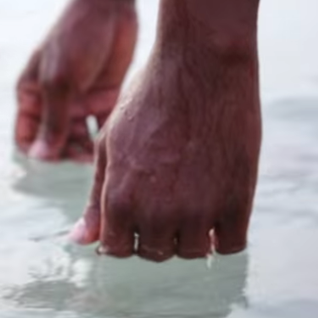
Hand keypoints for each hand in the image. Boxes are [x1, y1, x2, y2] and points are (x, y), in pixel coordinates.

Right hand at [15, 0, 136, 161]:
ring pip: (78, 139)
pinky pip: (101, 128)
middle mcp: (54, 102)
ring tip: (97, 155)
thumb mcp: (59, 82)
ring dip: (85, 150)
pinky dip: (103, 138)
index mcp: (32, 96)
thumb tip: (39, 158)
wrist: (109, 9)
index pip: (27, 136)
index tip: (54, 155)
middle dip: (65, 153)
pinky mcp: (104, 99)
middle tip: (82, 157)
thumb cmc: (75, 40)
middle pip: (55, 142)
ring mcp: (79, 102)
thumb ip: (52, 121)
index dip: (38, 151)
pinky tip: (110, 142)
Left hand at [69, 46, 261, 260]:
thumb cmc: (148, 98)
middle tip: (166, 198)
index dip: (124, 234)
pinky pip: (230, 245)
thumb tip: (79, 240)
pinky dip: (223, 233)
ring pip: (191, 253)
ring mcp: (199, 209)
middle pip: (155, 253)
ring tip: (192, 197)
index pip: (117, 249)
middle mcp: (157, 212)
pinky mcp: (238, 200)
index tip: (136, 214)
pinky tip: (218, 205)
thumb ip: (96, 197)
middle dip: (156, 233)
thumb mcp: (110, 145)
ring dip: (190, 234)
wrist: (201, 64)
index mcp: (120, 198)